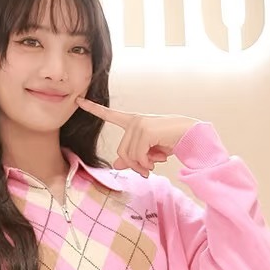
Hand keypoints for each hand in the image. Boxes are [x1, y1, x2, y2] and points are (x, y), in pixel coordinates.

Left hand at [74, 97, 197, 176]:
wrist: (190, 135)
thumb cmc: (171, 142)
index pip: (110, 115)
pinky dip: (147, 163)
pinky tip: (159, 158)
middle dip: (134, 164)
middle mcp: (134, 121)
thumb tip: (117, 165)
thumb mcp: (149, 152)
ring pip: (129, 156)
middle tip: (148, 169)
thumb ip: (132, 158)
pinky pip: (138, 156)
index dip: (93, 108)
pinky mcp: (145, 130)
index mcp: (133, 122)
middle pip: (122, 151)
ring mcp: (139, 124)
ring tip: (156, 161)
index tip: (78, 100)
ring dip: (143, 165)